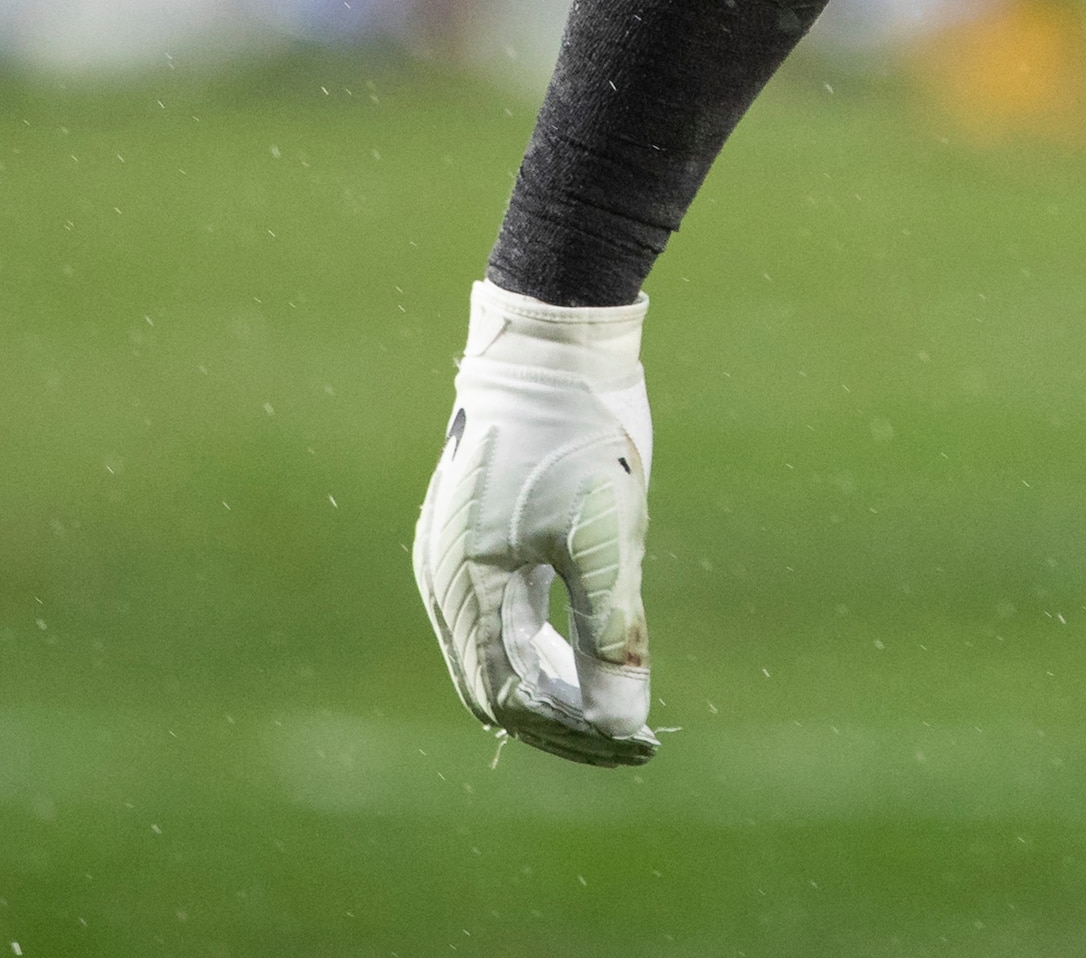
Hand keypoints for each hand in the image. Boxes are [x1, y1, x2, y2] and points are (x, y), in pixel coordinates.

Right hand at [411, 283, 659, 762]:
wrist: (555, 342)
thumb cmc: (580, 433)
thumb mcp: (607, 537)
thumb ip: (611, 633)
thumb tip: (623, 726)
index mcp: (465, 586)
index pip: (512, 698)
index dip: (576, 732)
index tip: (639, 744)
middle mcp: (446, 581)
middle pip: (497, 688)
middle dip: (565, 722)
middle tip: (633, 740)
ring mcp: (453, 560)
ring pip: (496, 657)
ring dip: (554, 689)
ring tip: (616, 710)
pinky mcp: (474, 540)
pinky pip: (500, 619)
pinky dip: (542, 650)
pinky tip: (587, 657)